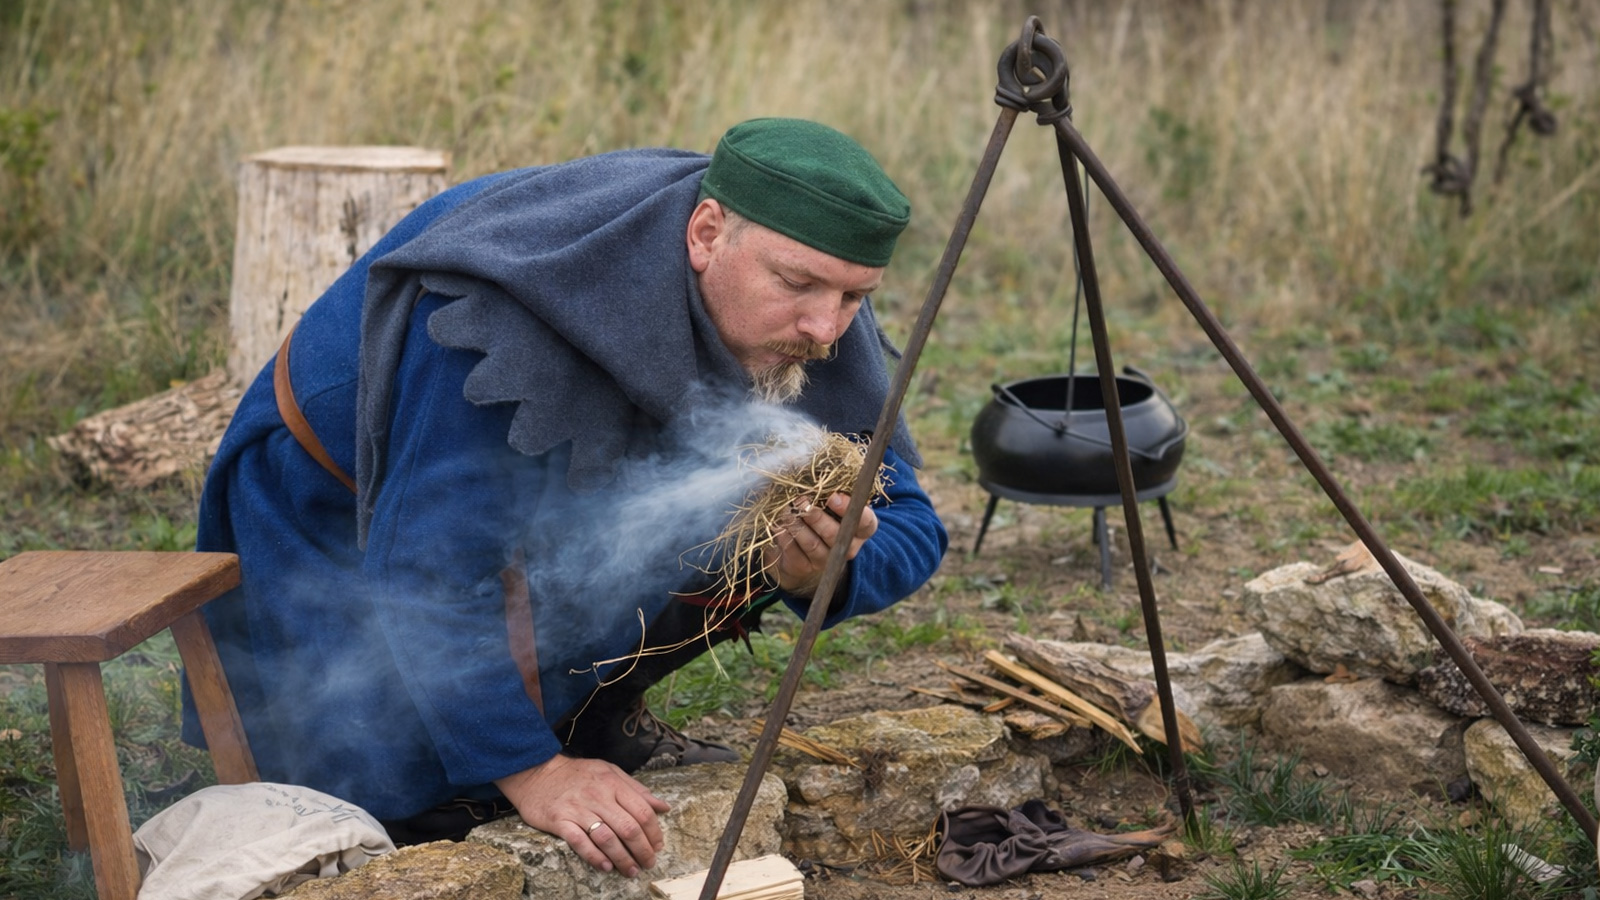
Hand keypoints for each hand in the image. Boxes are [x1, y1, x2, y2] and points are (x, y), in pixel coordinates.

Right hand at [494, 755, 669, 876]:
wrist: (537, 772)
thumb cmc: (577, 774)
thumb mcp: (610, 772)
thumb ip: (636, 789)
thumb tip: (663, 806)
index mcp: (613, 783)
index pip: (642, 811)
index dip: (654, 832)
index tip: (658, 846)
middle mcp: (598, 796)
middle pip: (628, 828)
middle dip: (643, 850)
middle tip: (648, 863)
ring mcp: (578, 809)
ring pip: (607, 838)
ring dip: (622, 858)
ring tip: (631, 870)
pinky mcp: (560, 821)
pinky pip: (580, 842)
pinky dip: (594, 857)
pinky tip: (606, 866)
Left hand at [765, 492, 878, 596]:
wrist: (801, 546)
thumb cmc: (820, 514)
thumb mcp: (829, 500)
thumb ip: (828, 489)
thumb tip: (812, 470)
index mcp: (860, 528)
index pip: (865, 522)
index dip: (849, 509)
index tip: (834, 496)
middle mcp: (847, 547)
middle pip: (835, 535)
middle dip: (816, 516)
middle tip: (802, 501)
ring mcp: (826, 560)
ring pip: (812, 544)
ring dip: (797, 525)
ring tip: (786, 511)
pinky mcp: (804, 567)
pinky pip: (794, 552)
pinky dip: (784, 536)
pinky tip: (778, 525)